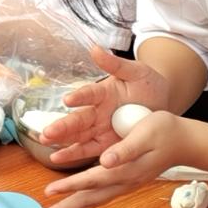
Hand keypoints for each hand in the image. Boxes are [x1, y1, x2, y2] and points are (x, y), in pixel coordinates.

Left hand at [39, 111, 186, 207]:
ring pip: (95, 201)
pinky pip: (100, 196)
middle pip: (91, 199)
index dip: (70, 185)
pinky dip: (84, 203)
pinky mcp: (125, 181)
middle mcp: (124, 181)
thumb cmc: (165, 131)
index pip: (93, 180)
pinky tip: (74, 206)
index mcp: (126, 169)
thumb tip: (105, 161)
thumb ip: (125, 149)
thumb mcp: (145, 133)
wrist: (185, 141)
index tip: (50, 191)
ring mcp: (126, 184)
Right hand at [40, 47, 171, 165]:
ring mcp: (100, 128)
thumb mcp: (136, 71)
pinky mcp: (106, 143)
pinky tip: (56, 158)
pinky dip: (73, 155)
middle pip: (78, 119)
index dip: (80, 97)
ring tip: (45, 142)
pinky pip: (88, 150)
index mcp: (104, 92)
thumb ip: (115, 63)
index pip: (90, 94)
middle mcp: (98, 111)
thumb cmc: (148, 84)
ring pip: (79, 136)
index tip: (68, 100)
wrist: (162, 105)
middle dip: (62, 126)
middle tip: (46, 132)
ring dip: (62, 140)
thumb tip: (95, 48)